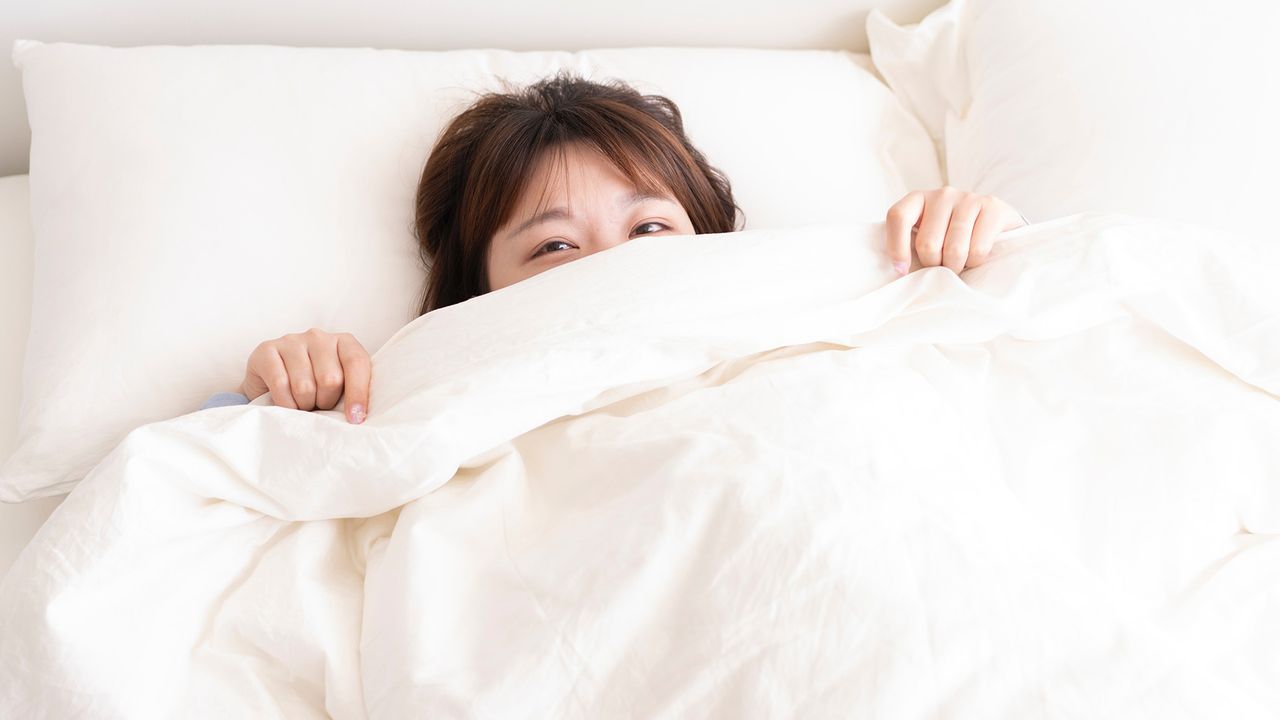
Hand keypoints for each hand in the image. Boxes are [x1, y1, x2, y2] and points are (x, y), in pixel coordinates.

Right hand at [238, 328, 371, 423]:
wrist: (271, 385)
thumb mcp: (339, 388)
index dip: (358, 393)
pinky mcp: (267, 349)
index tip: (355, 418)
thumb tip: (358, 415)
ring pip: (305, 386)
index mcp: (343, 342)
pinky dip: (285, 403)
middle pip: (330, 379)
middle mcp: (318, 337)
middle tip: (318, 405)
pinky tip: (286, 406)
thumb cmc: (314, 388)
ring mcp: (291, 341)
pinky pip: (280, 384)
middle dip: (325, 402)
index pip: (356, 363)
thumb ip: (351, 392)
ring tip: (302, 404)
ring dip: (304, 405)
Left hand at [885, 187, 1027, 275]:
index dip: (897, 247)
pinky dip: (976, 262)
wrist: (997, 226)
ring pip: (954, 250)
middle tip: (942, 266)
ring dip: (956, 267)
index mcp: (918, 199)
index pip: (898, 216)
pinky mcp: (992, 206)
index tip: (903, 270)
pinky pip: (978, 249)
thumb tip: (899, 271)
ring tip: (959, 263)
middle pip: (927, 243)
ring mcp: (968, 198)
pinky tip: (976, 256)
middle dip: (934, 265)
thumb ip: (910, 247)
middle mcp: (942, 194)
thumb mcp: (926, 237)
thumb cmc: (951, 238)